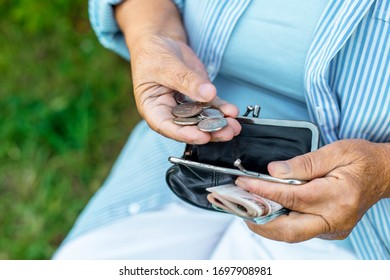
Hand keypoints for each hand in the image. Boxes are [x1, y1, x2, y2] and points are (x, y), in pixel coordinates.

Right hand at [129, 34, 240, 143]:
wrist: (160, 41)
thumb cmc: (152, 55)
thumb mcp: (166, 66)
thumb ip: (186, 81)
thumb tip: (208, 94)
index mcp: (153, 109)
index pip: (167, 127)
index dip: (185, 134)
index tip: (202, 136)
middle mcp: (169, 111)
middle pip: (189, 127)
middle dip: (209, 131)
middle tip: (226, 132)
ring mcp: (186, 105)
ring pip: (203, 119)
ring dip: (219, 124)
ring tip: (234, 126)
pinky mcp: (199, 96)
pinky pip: (212, 106)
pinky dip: (223, 109)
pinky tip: (232, 111)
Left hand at [235, 139, 389, 241]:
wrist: (383, 174)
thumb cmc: (362, 160)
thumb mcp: (336, 151)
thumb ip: (303, 163)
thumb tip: (274, 171)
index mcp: (339, 196)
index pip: (292, 197)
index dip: (264, 190)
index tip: (243, 183)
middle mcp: (336, 218)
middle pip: (289, 230)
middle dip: (259, 220)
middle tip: (239, 206)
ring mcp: (333, 228)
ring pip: (292, 234)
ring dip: (266, 224)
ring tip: (247, 208)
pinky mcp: (330, 229)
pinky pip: (299, 230)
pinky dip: (279, 222)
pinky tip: (268, 210)